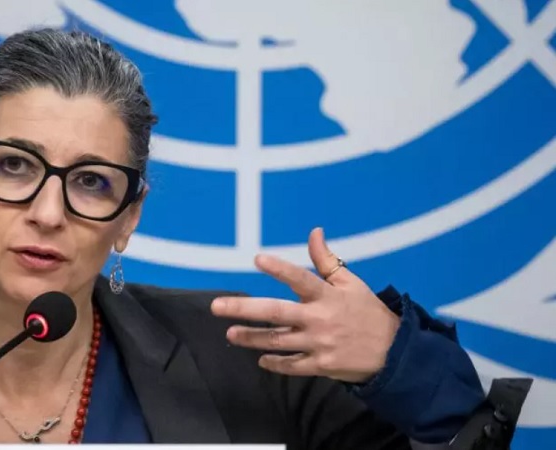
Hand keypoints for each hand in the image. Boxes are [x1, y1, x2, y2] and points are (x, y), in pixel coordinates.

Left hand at [211, 228, 399, 382]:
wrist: (394, 353)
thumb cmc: (367, 312)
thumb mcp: (351, 282)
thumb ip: (326, 260)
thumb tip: (314, 232)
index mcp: (328, 296)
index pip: (300, 279)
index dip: (279, 269)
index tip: (257, 259)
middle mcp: (320, 319)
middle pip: (276, 313)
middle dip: (244, 309)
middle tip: (217, 306)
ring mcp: (319, 344)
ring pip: (277, 341)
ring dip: (251, 338)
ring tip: (230, 333)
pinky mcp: (321, 365)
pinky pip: (292, 365)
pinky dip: (275, 363)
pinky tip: (259, 358)